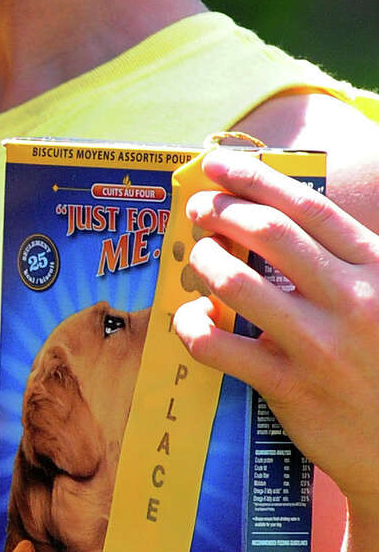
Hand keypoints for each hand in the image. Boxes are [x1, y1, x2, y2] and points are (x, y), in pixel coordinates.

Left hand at [173, 147, 378, 510]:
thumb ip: (346, 262)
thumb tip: (282, 220)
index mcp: (377, 268)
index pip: (308, 209)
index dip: (257, 179)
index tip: (219, 165)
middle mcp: (351, 300)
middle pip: (270, 234)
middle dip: (222, 211)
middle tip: (198, 208)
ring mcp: (319, 345)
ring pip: (237, 284)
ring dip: (205, 262)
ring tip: (196, 258)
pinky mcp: (291, 387)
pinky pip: (221, 347)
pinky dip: (193, 328)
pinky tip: (191, 319)